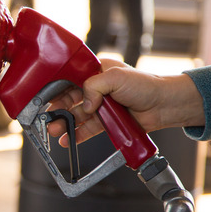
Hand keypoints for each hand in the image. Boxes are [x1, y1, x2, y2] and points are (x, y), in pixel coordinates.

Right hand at [46, 59, 204, 146]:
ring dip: (64, 124)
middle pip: (69, 99)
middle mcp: (96, 88)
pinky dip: (76, 135)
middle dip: (57, 110)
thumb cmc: (146, 85)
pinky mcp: (106, 121)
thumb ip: (93, 87)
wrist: (164, 105)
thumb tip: (85, 104)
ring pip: (76, 115)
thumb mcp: (116, 77)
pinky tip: (67, 139)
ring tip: (55, 131)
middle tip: (48, 119)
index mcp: (96, 71)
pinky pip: (87, 129)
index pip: (69, 79)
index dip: (56, 89)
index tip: (46, 98)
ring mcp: (101, 106)